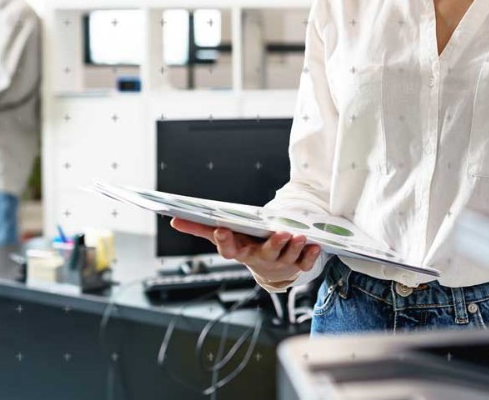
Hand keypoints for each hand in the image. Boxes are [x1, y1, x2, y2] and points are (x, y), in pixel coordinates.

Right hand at [170, 217, 320, 284]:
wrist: (270, 270)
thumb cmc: (244, 246)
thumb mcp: (224, 237)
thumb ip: (201, 228)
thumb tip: (173, 220)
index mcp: (239, 252)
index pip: (229, 249)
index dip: (224, 240)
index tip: (221, 229)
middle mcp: (259, 259)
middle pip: (264, 254)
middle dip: (273, 245)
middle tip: (280, 234)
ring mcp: (279, 264)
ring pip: (287, 258)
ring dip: (294, 248)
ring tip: (299, 236)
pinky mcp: (296, 265)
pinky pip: (305, 262)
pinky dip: (310, 255)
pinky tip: (315, 246)